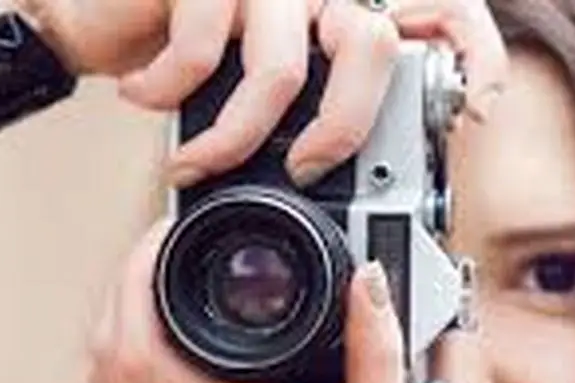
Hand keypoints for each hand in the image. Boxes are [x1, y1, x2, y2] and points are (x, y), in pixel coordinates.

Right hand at [17, 0, 507, 186]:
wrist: (97, 14)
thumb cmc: (197, 52)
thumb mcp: (269, 84)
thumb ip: (321, 105)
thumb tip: (361, 174)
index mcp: (348, 6)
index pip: (444, 8)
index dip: (475, 53)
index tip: (477, 111)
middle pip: (371, 45)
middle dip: (342, 125)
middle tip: (305, 170)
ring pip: (282, 69)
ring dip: (234, 136)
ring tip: (197, 163)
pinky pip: (201, 51)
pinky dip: (169, 94)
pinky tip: (146, 99)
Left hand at [85, 220, 439, 382]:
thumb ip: (376, 349)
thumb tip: (365, 281)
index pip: (144, 350)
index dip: (134, 284)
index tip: (157, 245)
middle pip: (108, 367)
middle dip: (120, 301)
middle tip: (155, 265)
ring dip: (114, 346)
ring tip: (152, 308)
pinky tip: (150, 378)